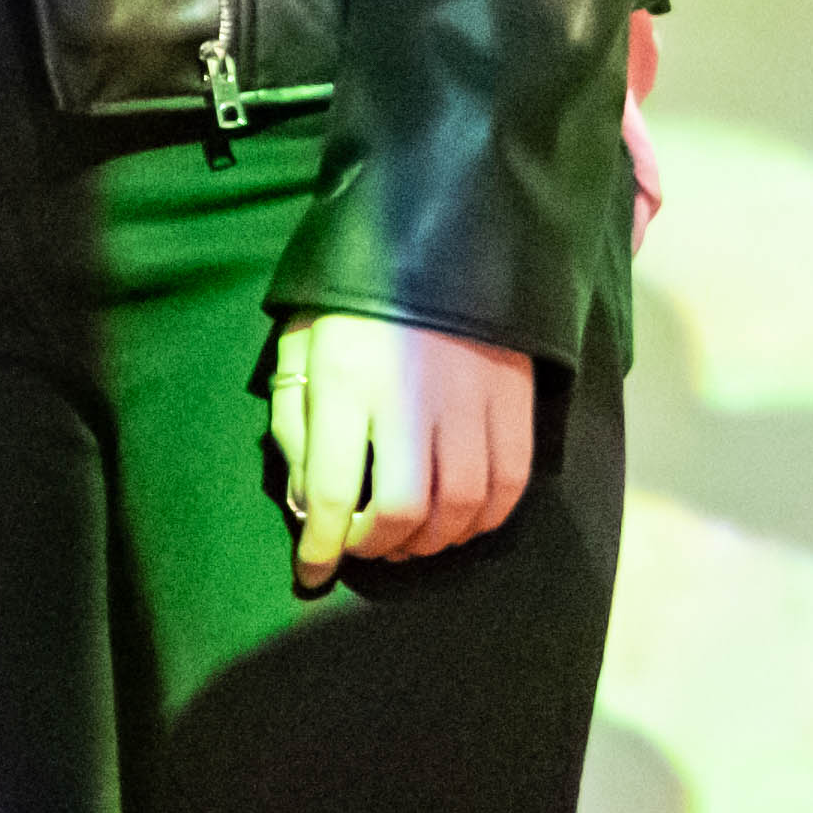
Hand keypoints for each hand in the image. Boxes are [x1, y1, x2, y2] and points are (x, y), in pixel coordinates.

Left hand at [264, 313, 539, 588]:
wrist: (440, 239)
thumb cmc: (352, 302)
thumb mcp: (300, 349)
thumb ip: (296, 426)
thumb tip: (306, 503)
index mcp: (346, 379)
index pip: (331, 487)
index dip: (320, 545)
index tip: (312, 573)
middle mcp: (411, 395)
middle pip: (401, 507)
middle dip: (378, 545)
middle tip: (364, 548)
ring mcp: (472, 398)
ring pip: (460, 505)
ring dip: (431, 540)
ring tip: (407, 540)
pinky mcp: (515, 399)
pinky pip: (509, 484)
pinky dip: (483, 520)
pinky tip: (458, 523)